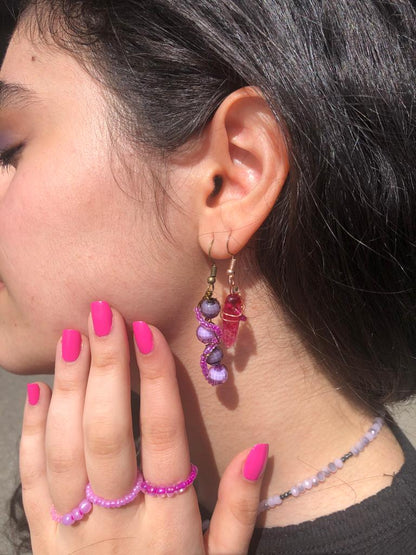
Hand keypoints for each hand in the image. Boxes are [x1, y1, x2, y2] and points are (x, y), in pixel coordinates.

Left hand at [20, 302, 267, 553]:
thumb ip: (242, 510)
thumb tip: (258, 448)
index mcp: (170, 528)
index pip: (163, 439)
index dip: (156, 382)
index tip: (147, 332)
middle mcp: (118, 526)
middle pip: (109, 435)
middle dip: (105, 369)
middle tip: (102, 314)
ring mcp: (73, 535)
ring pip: (65, 452)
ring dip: (67, 390)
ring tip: (71, 337)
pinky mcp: (43, 542)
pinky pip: (33, 483)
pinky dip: (31, 434)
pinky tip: (39, 393)